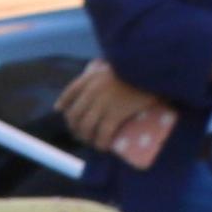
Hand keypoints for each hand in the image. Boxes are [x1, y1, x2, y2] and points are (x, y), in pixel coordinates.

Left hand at [51, 61, 171, 168]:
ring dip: (86, 137)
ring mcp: (102, 103)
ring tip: (92, 142)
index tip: (62, 111)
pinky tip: (102, 147)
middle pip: (74, 114)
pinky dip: (101, 142)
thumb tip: (100, 70)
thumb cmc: (136, 66)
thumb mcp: (113, 64)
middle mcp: (91, 91)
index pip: (70, 92)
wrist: (149, 68)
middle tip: (81, 133)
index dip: (64, 104)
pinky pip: (103, 132)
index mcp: (90, 78)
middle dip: (75, 127)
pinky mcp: (116, 113)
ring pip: (86, 126)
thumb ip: (104, 68)